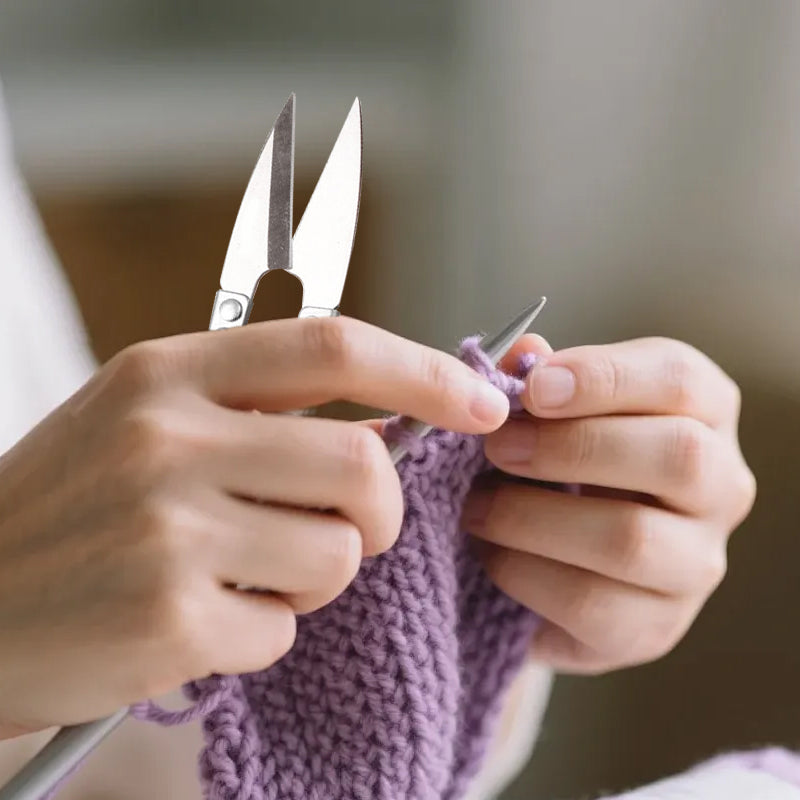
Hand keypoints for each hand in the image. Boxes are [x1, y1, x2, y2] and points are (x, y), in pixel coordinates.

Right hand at [0, 316, 508, 731]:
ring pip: (338, 554)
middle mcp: (168, 438)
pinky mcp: (167, 618)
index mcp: (169, 372)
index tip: (484, 400)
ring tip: (249, 578)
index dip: (425, 369)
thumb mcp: (149, 423)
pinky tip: (198, 622)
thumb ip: (263, 412)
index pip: (333, 345)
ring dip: (317, 577)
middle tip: (352, 526)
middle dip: (383, 510)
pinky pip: (282, 630)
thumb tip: (396, 420)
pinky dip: (263, 633)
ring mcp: (166, 529)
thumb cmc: (74, 507)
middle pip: (362, 463)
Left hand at [463, 335, 755, 672]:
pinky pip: (591, 603)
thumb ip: (537, 379)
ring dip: (531, 517)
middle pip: (678, 457)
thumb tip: (523, 350)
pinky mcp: (655, 627)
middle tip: (497, 447)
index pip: (680, 379)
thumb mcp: (550, 411)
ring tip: (475, 506)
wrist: (559, 558)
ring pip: (631, 539)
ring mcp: (696, 564)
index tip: (531, 388)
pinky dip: (523, 574)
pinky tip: (489, 554)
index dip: (602, 377)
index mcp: (702, 413)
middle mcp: (720, 486)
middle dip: (570, 448)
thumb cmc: (561, 463)